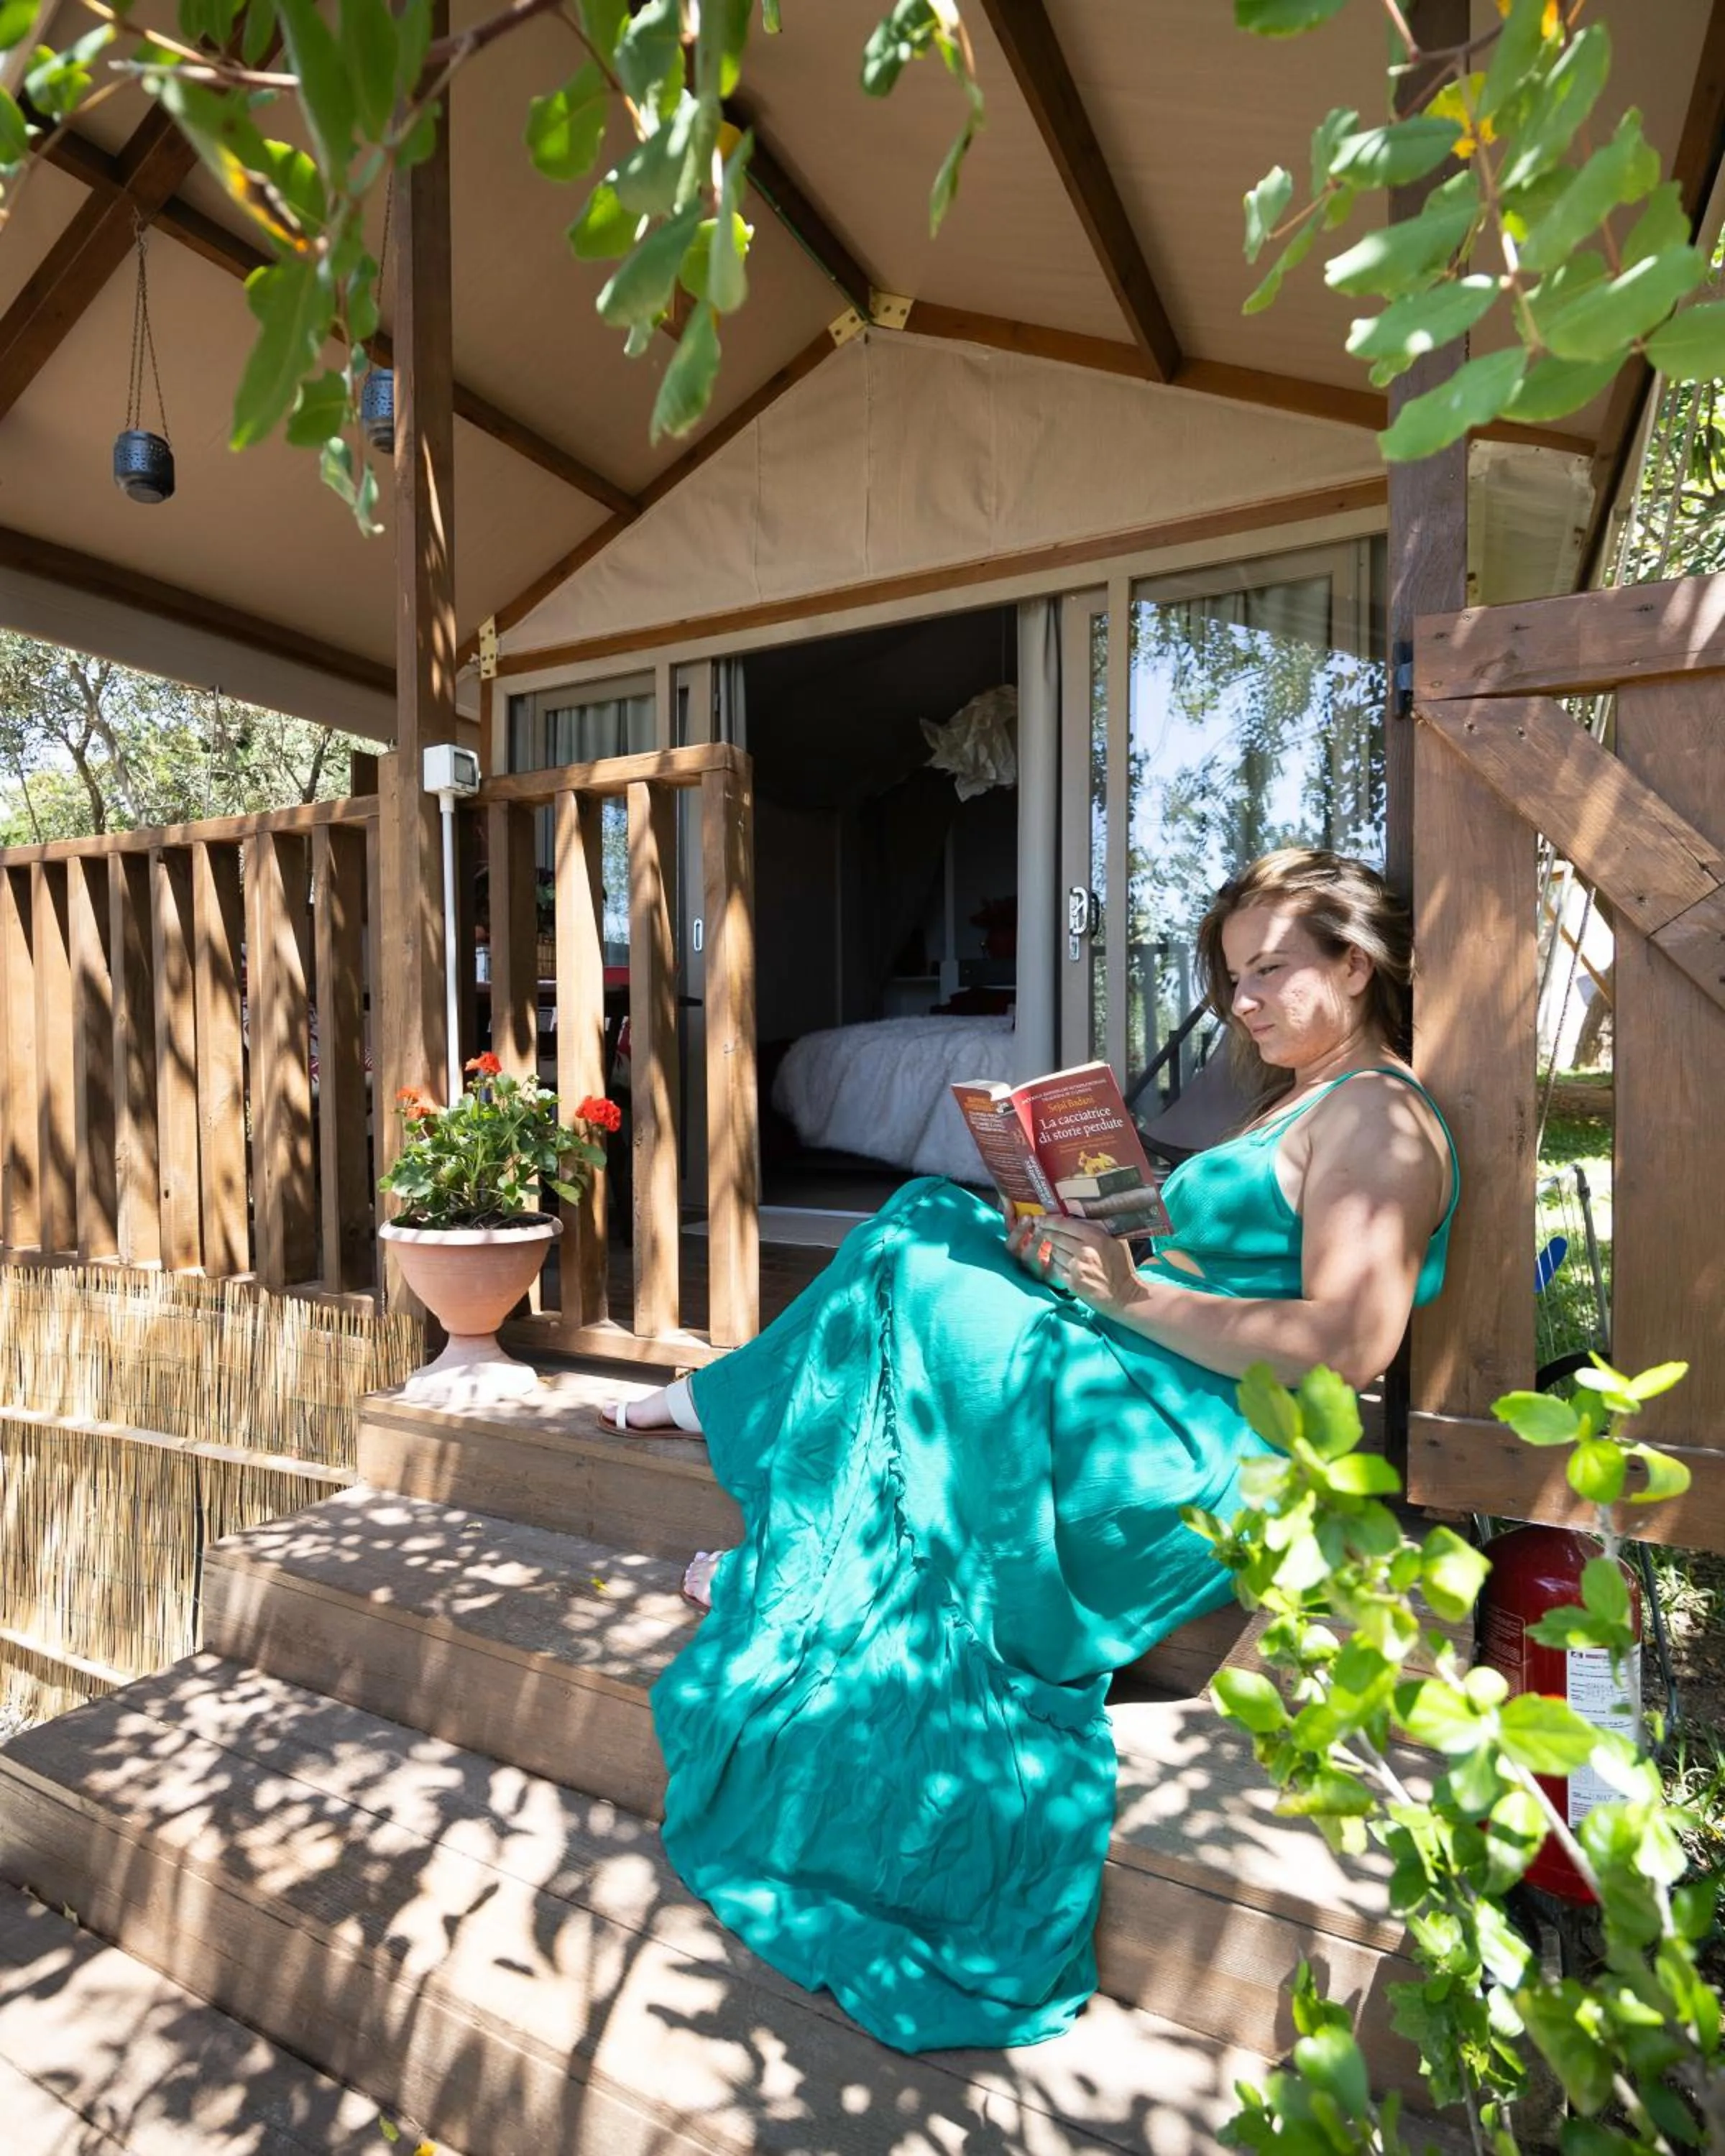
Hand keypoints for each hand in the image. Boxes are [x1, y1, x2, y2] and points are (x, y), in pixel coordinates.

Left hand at [1007, 1215, 1139, 1312]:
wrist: (1125, 1295)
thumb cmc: (1121, 1267)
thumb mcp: (1115, 1241)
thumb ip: (1097, 1228)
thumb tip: (1077, 1217)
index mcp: (1095, 1237)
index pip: (1064, 1224)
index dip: (1049, 1220)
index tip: (1040, 1217)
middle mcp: (1084, 1251)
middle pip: (1055, 1236)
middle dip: (1046, 1232)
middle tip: (1041, 1229)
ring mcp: (1076, 1267)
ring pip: (1054, 1252)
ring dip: (1054, 1250)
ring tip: (1061, 1250)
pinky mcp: (1071, 1282)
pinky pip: (1056, 1268)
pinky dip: (1058, 1265)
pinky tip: (1065, 1265)